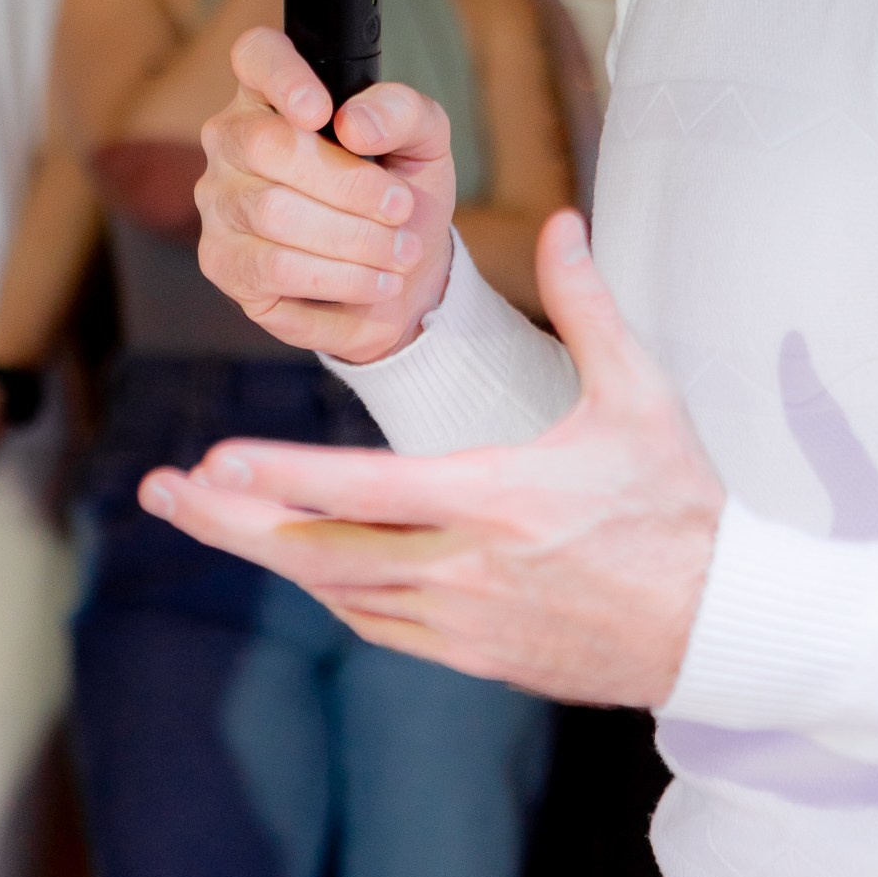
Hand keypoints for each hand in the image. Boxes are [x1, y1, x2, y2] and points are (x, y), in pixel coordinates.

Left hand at [140, 211, 723, 706]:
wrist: (717, 624)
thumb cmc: (679, 502)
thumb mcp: (640, 397)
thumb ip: (587, 305)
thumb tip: (561, 220)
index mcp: (500, 499)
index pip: (367, 492)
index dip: (284, 478)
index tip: (213, 462)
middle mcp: (466, 570)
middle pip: (322, 551)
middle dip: (232, 522)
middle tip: (161, 494)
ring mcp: (463, 622)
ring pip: (336, 592)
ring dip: (265, 553)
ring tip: (201, 515)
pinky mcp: (470, 655)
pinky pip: (373, 622)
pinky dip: (324, 586)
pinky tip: (290, 557)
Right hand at [196, 29, 456, 366]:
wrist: (399, 278)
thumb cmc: (401, 193)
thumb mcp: (424, 145)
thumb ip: (402, 114)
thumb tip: (355, 123)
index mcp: (277, 93)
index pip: (256, 56)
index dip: (282, 76)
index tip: (322, 112)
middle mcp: (232, 140)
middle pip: (268, 145)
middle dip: (350, 183)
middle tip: (402, 209)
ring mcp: (219, 202)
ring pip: (273, 213)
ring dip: (354, 239)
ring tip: (399, 254)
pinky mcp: (223, 263)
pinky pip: (273, 269)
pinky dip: (339, 279)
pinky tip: (374, 283)